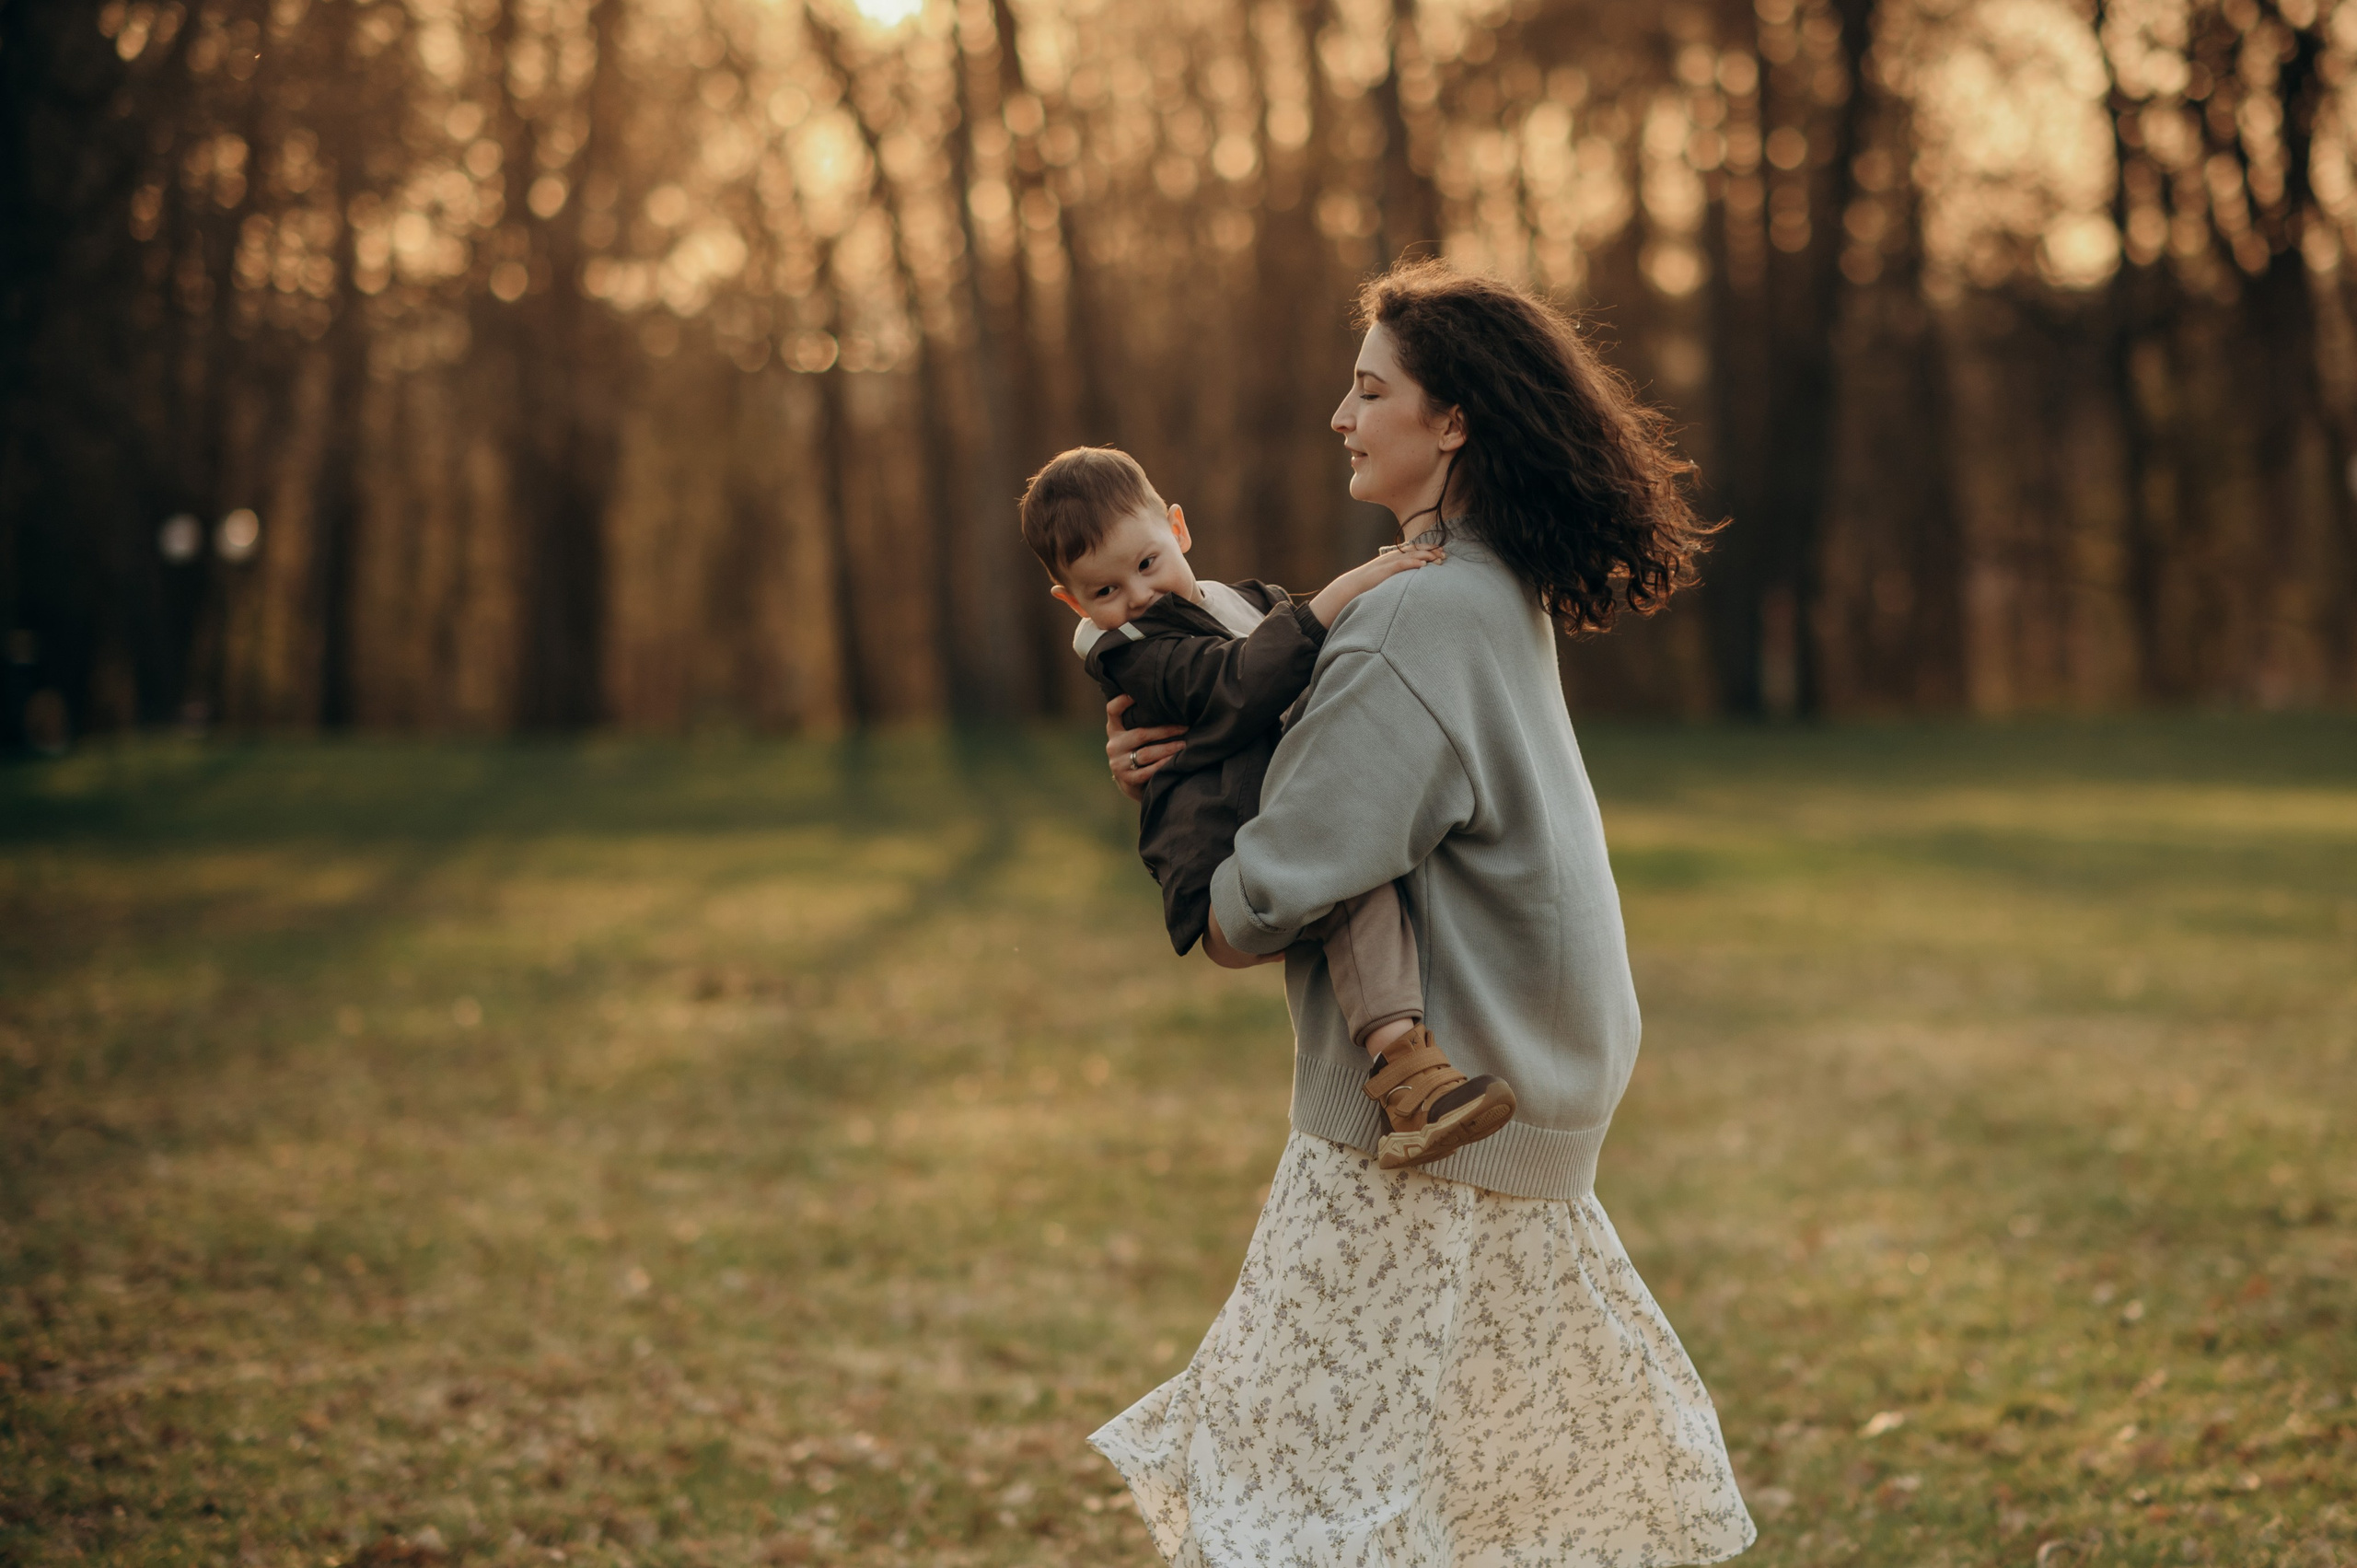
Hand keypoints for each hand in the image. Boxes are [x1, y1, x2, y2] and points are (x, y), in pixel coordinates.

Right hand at [1105, 694, 1184, 802]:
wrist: (1131, 783)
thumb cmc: (1138, 750)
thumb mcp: (1133, 734)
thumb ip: (1141, 720)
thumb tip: (1169, 701)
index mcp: (1114, 729)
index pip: (1113, 710)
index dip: (1123, 700)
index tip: (1138, 693)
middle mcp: (1114, 745)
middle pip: (1140, 733)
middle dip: (1166, 730)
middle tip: (1185, 727)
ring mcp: (1118, 763)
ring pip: (1146, 753)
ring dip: (1168, 748)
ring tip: (1184, 744)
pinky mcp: (1127, 779)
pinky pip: (1148, 771)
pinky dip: (1164, 764)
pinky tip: (1175, 760)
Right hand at [1307, 543, 1444, 626]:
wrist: (1351, 587)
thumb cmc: (1368, 585)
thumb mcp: (1385, 578)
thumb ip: (1397, 576)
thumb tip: (1409, 581)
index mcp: (1393, 558)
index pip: (1413, 550)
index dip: (1428, 549)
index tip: (1441, 552)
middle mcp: (1392, 557)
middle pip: (1415, 549)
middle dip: (1431, 551)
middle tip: (1445, 554)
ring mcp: (1388, 562)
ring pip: (1410, 555)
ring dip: (1426, 555)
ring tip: (1439, 558)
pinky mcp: (1384, 570)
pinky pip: (1401, 564)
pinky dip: (1413, 562)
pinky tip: (1423, 564)